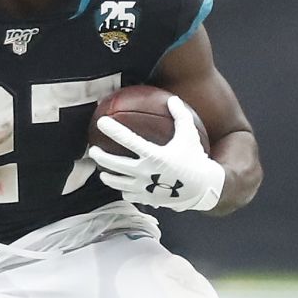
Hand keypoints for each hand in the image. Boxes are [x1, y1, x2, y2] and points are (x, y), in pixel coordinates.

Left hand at [86, 96, 223, 212]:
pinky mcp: (147, 199)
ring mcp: (145, 187)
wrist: (204, 188)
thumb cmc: (195, 158)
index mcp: (155, 155)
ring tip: (103, 172)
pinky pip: (128, 194)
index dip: (113, 130)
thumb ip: (180, 116)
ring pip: (117, 182)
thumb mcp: (190, 136)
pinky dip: (123, 189)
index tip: (101, 122)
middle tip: (93, 150)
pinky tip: (121, 185)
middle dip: (100, 156)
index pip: (128, 140)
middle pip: (114, 164)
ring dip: (107, 177)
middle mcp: (146, 172)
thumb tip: (172, 98)